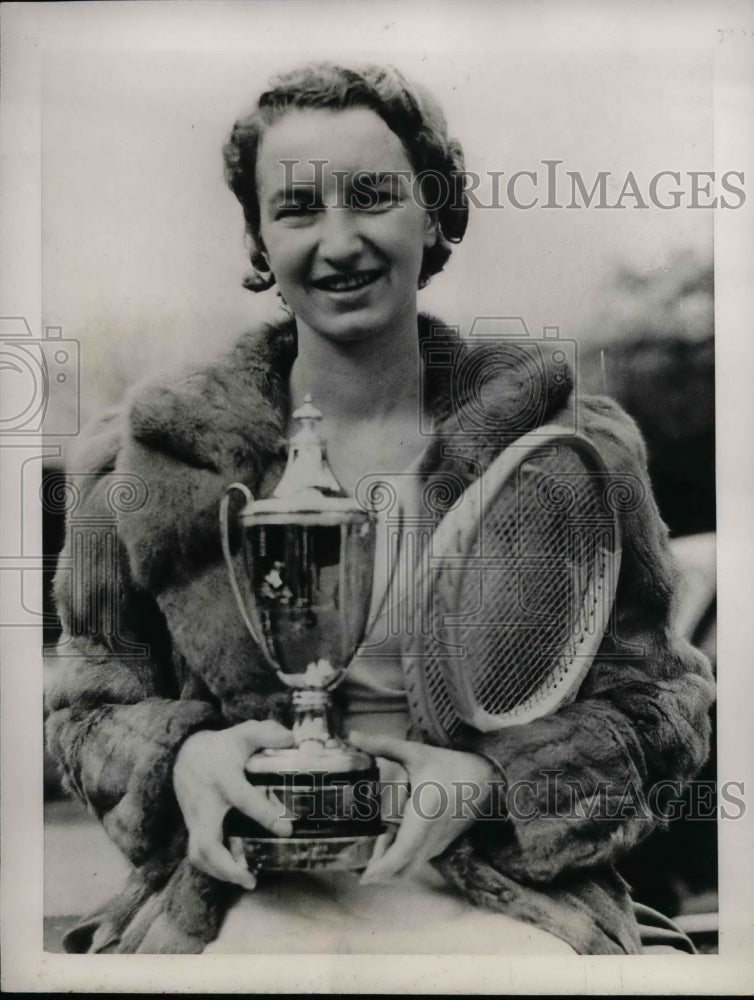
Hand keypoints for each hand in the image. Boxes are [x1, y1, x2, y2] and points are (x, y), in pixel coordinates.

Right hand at [173, 719, 294, 889]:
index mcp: (224, 778)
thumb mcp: (244, 733)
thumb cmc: (221, 746)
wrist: (183, 753)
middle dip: (226, 865)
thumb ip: (269, 734)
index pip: (243, 799)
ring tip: (246, 880)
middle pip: (206, 842)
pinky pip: (198, 853)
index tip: (286, 830)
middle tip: (250, 878)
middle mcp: (206, 803)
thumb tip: (293, 741)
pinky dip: (214, 867)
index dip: (264, 815)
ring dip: (220, 872)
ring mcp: (195, 818)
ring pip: (198, 854)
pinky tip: (235, 872)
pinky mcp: (192, 827)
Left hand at [349, 731, 499, 883]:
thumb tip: (353, 736)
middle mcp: (433, 834)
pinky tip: (391, 842)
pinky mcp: (442, 845)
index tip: (365, 877)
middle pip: (404, 868)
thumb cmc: (448, 764)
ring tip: (374, 848)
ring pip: (411, 867)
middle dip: (381, 871)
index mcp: (425, 811)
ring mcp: (439, 842)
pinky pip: (419, 860)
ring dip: (391, 865)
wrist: (485, 778)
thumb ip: (382, 745)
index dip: (384, 867)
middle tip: (358, 863)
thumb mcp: (415, 752)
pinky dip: (402, 859)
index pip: (404, 850)